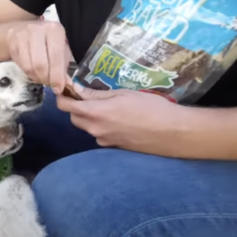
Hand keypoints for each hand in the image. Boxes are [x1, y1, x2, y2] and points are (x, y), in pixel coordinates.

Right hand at [7, 21, 71, 93]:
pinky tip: (33, 72)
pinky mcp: (12, 43)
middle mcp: (37, 30)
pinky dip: (28, 73)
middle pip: (40, 63)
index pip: (55, 57)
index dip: (57, 76)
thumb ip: (63, 65)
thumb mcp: (60, 48)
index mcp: (54, 30)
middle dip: (46, 79)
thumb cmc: (47, 40)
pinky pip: (20, 65)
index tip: (58, 88)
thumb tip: (66, 84)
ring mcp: (22, 36)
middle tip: (50, 85)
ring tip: (42, 79)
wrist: (24, 28)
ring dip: (36, 78)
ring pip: (29, 66)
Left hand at [56, 85, 187, 156]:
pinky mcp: (114, 147)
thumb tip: (77, 89)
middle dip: (76, 107)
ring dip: (89, 117)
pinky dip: (102, 127)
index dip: (62, 96)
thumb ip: (96, 94)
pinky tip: (119, 120)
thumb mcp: (123, 94)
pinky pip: (100, 135)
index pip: (65, 106)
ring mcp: (104, 141)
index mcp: (95, 114)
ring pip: (87, 128)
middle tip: (87, 95)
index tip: (65, 88)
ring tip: (107, 107)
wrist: (174, 132)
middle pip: (74, 118)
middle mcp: (95, 130)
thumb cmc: (151, 107)